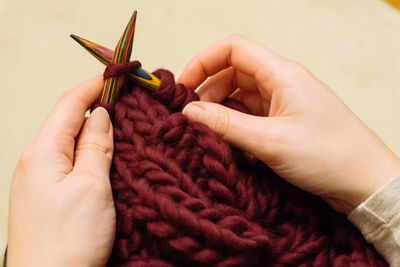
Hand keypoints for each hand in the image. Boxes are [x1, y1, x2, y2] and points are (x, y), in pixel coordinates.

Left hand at [7, 76, 114, 266]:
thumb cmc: (67, 242)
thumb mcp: (91, 185)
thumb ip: (96, 146)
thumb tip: (101, 115)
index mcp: (43, 151)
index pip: (70, 103)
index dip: (95, 85)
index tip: (119, 74)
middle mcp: (38, 160)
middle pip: (69, 119)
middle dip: (98, 104)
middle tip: (129, 98)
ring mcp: (42, 178)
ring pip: (73, 141)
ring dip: (97, 128)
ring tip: (125, 123)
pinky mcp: (51, 194)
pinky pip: (72, 161)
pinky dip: (92, 150)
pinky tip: (109, 154)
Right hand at [178, 34, 399, 214]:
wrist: (365, 181)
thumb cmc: (328, 155)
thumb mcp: (269, 141)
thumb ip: (225, 125)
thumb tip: (188, 112)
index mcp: (281, 73)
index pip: (232, 49)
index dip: (203, 62)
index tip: (184, 87)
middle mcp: (282, 82)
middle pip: (233, 72)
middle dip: (208, 92)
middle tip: (192, 118)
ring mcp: (284, 102)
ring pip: (241, 96)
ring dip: (222, 112)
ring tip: (210, 135)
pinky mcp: (285, 121)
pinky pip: (252, 115)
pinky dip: (237, 126)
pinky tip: (232, 146)